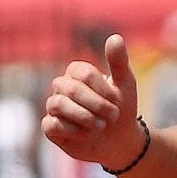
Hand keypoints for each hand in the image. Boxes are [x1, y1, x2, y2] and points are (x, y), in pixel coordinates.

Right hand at [41, 34, 141, 168]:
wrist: (120, 140)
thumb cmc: (122, 109)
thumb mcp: (125, 84)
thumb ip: (119, 61)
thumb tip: (115, 37)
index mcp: (76, 72)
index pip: (82, 73)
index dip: (102, 89)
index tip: (118, 100)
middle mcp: (61, 87)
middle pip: (71, 89)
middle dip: (97, 105)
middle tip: (113, 116)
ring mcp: (53, 107)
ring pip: (58, 105)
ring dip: (85, 117)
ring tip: (101, 125)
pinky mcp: (50, 128)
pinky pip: (52, 125)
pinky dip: (74, 131)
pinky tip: (87, 134)